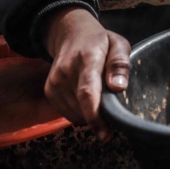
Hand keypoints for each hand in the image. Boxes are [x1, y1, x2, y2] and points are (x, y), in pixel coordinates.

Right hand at [44, 6, 130, 141]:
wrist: (71, 34)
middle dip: (100, 119)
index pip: (88, 92)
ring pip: (76, 114)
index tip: (106, 134)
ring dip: (90, 116)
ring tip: (101, 102)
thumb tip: (119, 87)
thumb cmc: (100, 41)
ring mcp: (54, 82)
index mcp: (87, 58)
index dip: (96, 117)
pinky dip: (80, 114)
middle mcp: (66, 71)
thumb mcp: (118, 44)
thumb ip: (120, 64)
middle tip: (114, 117)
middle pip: (82, 107)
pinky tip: (88, 101)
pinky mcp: (49, 90)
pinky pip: (68, 113)